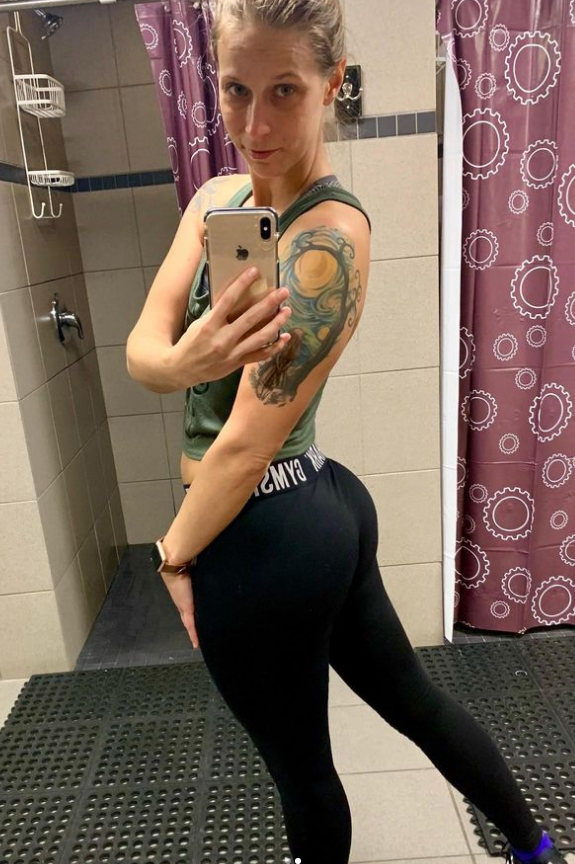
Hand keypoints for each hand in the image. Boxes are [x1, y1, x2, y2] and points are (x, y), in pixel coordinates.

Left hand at [160, 570, 199, 648]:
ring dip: (192, 633)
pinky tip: (196, 643)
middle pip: (186, 619)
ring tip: (197, 642)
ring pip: (188, 624)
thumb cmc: (184, 567)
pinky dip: (193, 635)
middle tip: (196, 638)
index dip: (191, 617)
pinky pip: (191, 626)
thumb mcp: (195, 574)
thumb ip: (199, 576)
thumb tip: (206, 571)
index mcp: (183, 595)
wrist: (174, 567)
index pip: (187, 609)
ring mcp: (184, 607)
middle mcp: (182, 603)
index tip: (195, 624)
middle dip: (191, 628)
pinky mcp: (187, 609)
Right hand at [170, 266, 292, 388]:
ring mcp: (232, 353)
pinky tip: (285, 337)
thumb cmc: (190, 342)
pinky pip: (260, 355)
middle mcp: (223, 339)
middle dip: (270, 303)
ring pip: (260, 337)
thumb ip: (217, 313)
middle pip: (251, 318)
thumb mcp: (200, 324)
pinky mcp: (237, 363)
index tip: (255, 271)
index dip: (242, 284)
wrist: (181, 369)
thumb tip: (237, 298)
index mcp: (210, 325)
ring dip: (276, 323)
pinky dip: (275, 347)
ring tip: (287, 311)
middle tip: (284, 291)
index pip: (228, 299)